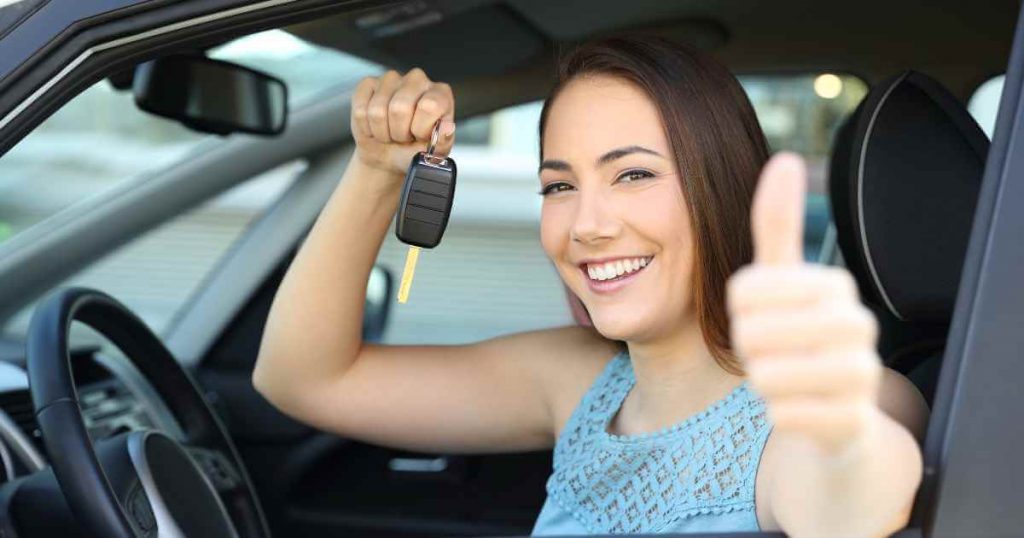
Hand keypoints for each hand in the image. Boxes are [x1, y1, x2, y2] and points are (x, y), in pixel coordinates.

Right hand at [350, 68, 455, 178]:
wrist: (390, 155)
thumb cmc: (415, 150)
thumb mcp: (434, 154)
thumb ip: (443, 142)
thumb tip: (447, 128)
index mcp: (440, 94)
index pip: (429, 106)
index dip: (420, 129)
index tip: (420, 136)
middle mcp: (418, 80)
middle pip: (399, 108)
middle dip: (398, 132)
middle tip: (403, 137)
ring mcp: (392, 79)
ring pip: (377, 110)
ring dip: (382, 132)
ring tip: (390, 133)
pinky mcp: (368, 83)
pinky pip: (361, 109)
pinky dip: (366, 127)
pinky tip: (375, 126)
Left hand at [727, 153, 882, 454]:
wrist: (844, 415)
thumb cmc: (802, 337)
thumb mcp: (785, 280)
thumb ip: (779, 224)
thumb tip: (785, 158)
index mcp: (834, 284)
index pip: (742, 290)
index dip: (738, 311)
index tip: (762, 316)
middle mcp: (857, 324)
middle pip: (751, 334)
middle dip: (749, 349)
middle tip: (774, 352)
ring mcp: (860, 374)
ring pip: (764, 375)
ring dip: (761, 381)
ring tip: (786, 377)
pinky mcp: (851, 421)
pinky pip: (781, 414)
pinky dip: (777, 412)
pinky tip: (800, 407)